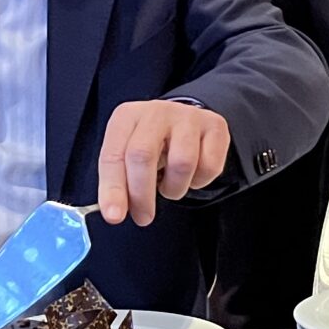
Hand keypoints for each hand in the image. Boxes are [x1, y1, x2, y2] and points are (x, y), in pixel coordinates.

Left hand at [98, 100, 231, 225]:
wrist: (184, 124)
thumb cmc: (152, 145)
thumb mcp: (127, 158)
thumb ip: (118, 183)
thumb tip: (114, 212)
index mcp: (127, 117)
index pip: (114, 154)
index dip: (113, 188)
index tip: (114, 216)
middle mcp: (156, 112)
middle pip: (144, 155)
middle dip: (142, 195)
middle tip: (144, 217)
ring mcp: (188, 116)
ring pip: (182, 163)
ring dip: (174, 188)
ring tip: (170, 186)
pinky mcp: (214, 125)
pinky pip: (209, 166)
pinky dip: (200, 181)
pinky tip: (191, 174)